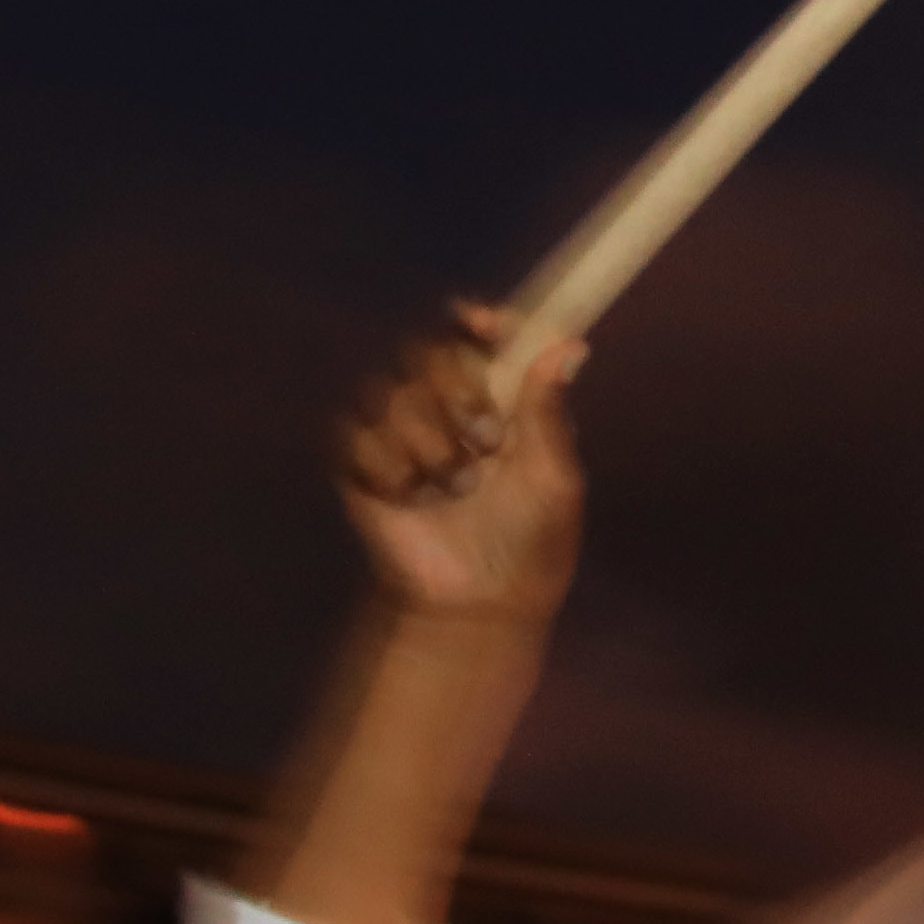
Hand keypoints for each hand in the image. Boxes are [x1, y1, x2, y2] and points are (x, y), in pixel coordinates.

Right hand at [338, 306, 584, 619]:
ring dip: (428, 440)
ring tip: (457, 487)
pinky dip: (386, 465)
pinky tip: (411, 498)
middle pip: (427, 352)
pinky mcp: (363, 468)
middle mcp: (448, 408)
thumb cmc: (531, 542)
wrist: (481, 602)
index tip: (481, 323)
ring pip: (389, 392)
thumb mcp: (555, 479)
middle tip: (486, 442)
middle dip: (456, 391)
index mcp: (501, 400)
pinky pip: (354, 436)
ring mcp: (401, 435)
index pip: (482, 339)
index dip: (480, 321)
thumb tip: (569, 345)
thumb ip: (550, 412)